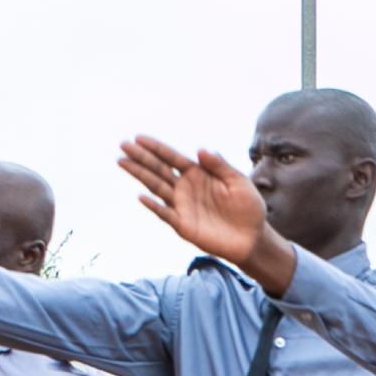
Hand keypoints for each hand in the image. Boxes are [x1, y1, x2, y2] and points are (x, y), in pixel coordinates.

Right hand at [119, 137, 290, 291]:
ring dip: (139, 175)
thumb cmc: (248, 207)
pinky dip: (154, 206)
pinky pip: (165, 213)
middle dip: (141, 157)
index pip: (172, 157)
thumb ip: (220, 166)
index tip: (138, 137)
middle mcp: (185, 188)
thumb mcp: (238, 182)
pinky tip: (142, 196)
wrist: (253, 238)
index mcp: (198, 174)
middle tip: (123, 145)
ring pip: (156, 187)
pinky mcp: (183, 225)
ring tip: (122, 162)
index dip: (156, 148)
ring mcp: (182, 206)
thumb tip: (200, 149)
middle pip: (158, 169)